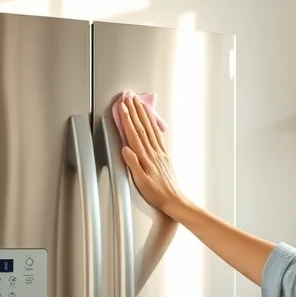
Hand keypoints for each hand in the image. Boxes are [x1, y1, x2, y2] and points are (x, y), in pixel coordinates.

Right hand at [119, 94, 184, 212]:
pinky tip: (150, 118)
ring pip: (150, 128)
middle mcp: (153, 151)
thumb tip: (125, 149)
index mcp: (145, 157)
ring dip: (143, 113)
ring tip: (138, 102)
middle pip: (142, 126)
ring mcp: (159, 151)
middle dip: (134, 110)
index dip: (127, 119)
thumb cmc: (156, 193)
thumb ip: (133, 164)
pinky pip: (157, 134)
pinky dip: (153, 123)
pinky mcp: (164, 154)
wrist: (173, 199)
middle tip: (129, 97)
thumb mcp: (141, 182)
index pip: (134, 134)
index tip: (122, 107)